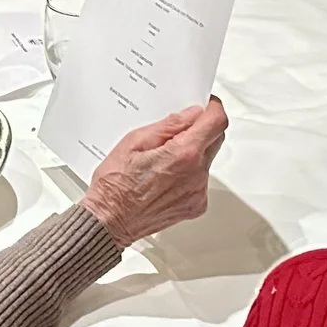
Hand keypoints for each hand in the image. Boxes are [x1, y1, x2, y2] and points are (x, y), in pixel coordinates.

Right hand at [81, 98, 228, 246]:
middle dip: (201, 129)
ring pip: (207, 160)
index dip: (212, 108)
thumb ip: (168, 125)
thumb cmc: (114, 186)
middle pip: (215, 139)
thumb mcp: (134, 141)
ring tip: (162, 159)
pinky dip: (189, 173)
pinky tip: (165, 176)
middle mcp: (196, 174)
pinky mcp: (195, 206)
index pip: (216, 121)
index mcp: (183, 154)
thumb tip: (190, 114)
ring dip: (193, 153)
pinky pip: (200, 180)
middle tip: (177, 130)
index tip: (204, 105)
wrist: (109, 221)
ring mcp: (198, 192)